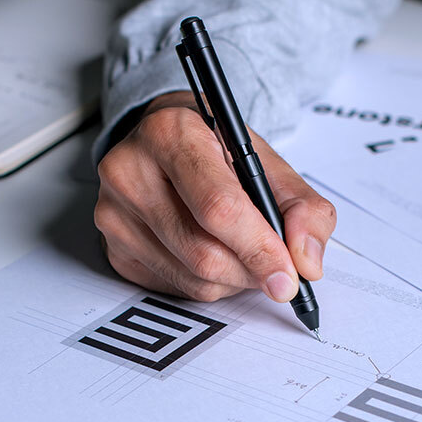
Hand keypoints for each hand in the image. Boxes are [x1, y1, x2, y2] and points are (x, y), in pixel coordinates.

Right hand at [95, 91, 334, 302]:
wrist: (164, 140)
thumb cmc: (214, 148)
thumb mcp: (267, 161)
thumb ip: (302, 207)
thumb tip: (307, 262)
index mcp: (170, 133)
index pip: (218, 208)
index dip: (260, 249)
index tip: (290, 276)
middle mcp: (129, 171)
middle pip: (204, 253)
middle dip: (252, 270)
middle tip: (278, 270)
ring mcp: (114, 214)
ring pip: (193, 279)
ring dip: (234, 279)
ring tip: (243, 251)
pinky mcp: (114, 248)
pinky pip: (176, 288)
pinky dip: (209, 283)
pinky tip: (214, 254)